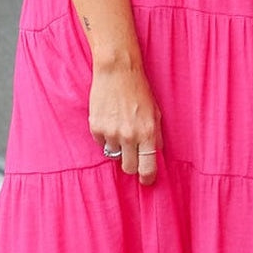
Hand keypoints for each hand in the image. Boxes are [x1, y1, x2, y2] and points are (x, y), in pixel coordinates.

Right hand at [89, 62, 161, 185]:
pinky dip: (106, 137)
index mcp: (148, 133)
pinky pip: (101, 143)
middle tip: (132, 154)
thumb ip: (156, 136)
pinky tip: (110, 121)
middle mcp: (129, 136)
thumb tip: (155, 155)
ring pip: (114, 155)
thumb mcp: (155, 112)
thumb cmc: (139, 90)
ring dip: (118, 147)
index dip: (147, 178)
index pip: (148, 167)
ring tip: (120, 128)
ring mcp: (111, 133)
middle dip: (131, 164)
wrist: (117, 71)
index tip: (146, 181)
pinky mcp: (96, 128)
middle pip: (129, 167)